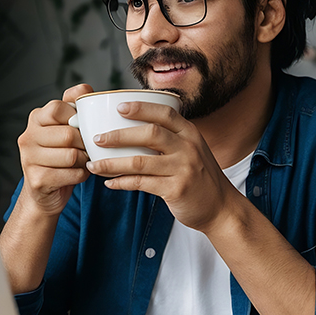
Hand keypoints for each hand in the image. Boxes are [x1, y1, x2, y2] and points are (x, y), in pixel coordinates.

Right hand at [17, 83, 92, 215]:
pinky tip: (78, 173)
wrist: (46, 191)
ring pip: (71, 156)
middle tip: (88, 148)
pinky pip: (71, 174)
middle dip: (85, 143)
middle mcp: (27, 137)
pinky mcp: (36, 180)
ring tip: (83, 161)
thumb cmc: (61, 154)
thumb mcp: (66, 126)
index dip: (76, 118)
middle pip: (67, 135)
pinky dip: (81, 175)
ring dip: (84, 160)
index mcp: (36, 118)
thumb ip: (74, 105)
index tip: (82, 127)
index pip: (58, 109)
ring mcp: (28, 159)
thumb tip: (85, 89)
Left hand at [86, 101, 238, 231]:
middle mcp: (188, 147)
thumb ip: (169, 139)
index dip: (141, 108)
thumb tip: (131, 129)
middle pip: (150, 133)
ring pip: (140, 161)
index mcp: (189, 133)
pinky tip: (109, 183)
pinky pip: (142, 184)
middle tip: (97, 138)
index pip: (164, 113)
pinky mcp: (176, 189)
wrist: (221, 208)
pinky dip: (122, 182)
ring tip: (94, 165)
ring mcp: (183, 168)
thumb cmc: (199, 176)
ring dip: (112, 163)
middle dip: (119, 135)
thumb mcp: (190, 150)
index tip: (118, 107)